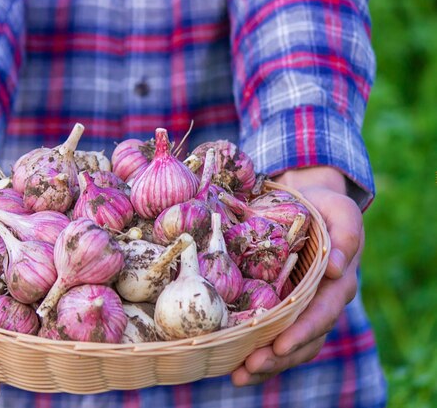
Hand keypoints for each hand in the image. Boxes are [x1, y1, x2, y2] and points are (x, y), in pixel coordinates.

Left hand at [231, 167, 363, 385]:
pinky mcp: (279, 308)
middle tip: (250, 367)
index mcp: (337, 283)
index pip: (322, 313)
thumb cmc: (323, 206)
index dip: (302, 332)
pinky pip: (271, 335)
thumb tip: (336, 268)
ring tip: (239, 376)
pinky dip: (255, 351)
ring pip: (288, 345)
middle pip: (304, 339)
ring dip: (265, 364)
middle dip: (277, 357)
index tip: (279, 345)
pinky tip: (234, 365)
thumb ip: (345, 234)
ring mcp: (300, 309)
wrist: (304, 203)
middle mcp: (320, 302)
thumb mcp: (339, 210)